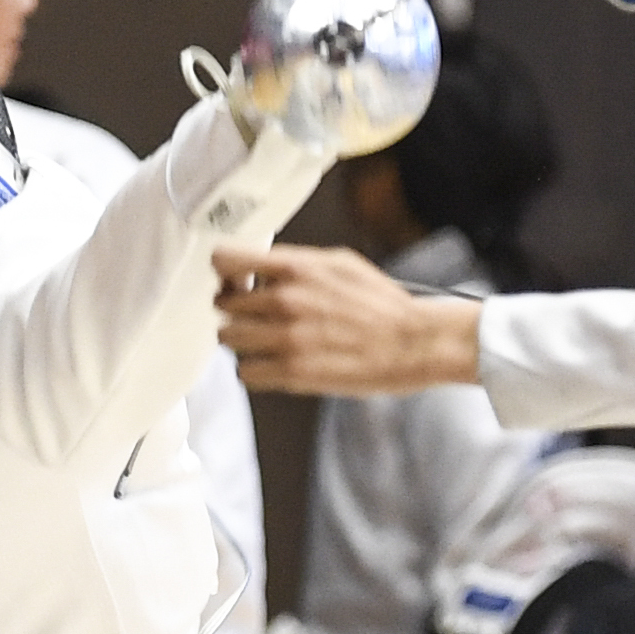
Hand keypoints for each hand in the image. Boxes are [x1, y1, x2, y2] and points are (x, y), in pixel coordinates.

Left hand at [213, 244, 480, 395]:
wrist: (412, 342)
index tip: (237, 282)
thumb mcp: (339, 262)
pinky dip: (255, 370)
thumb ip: (296, 263)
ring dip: (244, 342)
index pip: (224, 260)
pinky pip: (245, 373)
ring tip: (268, 343)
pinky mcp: (292, 373)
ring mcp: (286, 338)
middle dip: (237, 311)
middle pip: (222, 305)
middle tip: (257, 318)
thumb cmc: (381, 305)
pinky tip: (275, 365)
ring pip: (228, 339)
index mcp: (296, 268)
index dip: (225, 273)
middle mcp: (285, 300)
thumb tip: (262, 266)